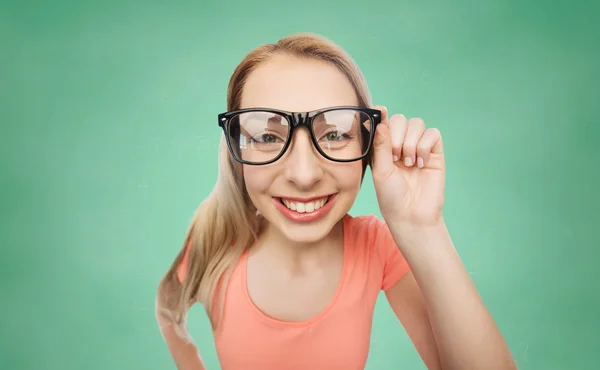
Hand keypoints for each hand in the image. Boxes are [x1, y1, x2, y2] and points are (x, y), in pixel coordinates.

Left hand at [370, 106, 445, 227]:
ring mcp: (419, 147)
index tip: (379, 110)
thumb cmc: (391, 196)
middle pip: (401, 119)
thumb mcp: (381, 170)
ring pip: (417, 124)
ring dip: (411, 142)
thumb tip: (381, 121)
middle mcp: (401, 144)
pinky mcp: (434, 152)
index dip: (381, 115)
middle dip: (397, 135)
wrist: (411, 215)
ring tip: (408, 163)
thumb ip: (381, 146)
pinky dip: (425, 146)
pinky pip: (433, 134)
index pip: (384, 122)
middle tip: (395, 157)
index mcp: (384, 147)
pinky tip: (420, 164)